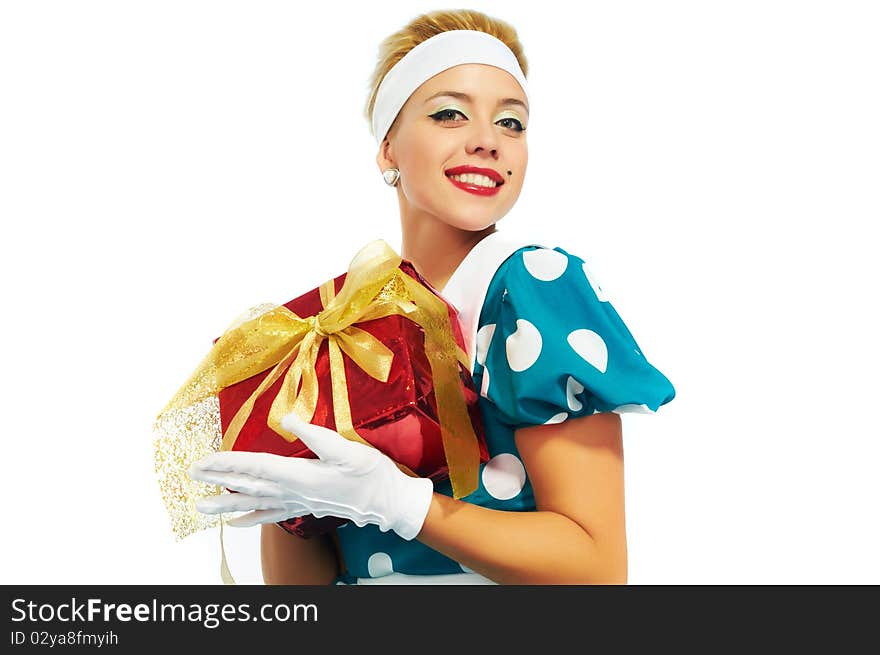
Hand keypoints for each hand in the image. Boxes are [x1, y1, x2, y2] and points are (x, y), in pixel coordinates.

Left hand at [187, 412, 433, 539]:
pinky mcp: (306, 507)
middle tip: (192, 476)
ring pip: (255, 504)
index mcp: (301, 476)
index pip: (256, 467)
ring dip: (227, 504)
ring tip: (202, 507)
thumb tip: (287, 420)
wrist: (389, 502)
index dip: (228, 464)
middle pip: (249, 486)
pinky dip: (251, 519)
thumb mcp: (348, 449)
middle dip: (218, 481)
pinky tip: (235, 523)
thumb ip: (316, 436)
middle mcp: (294, 493)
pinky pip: (272, 516)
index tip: (205, 461)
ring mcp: (299, 503)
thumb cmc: (372, 475)